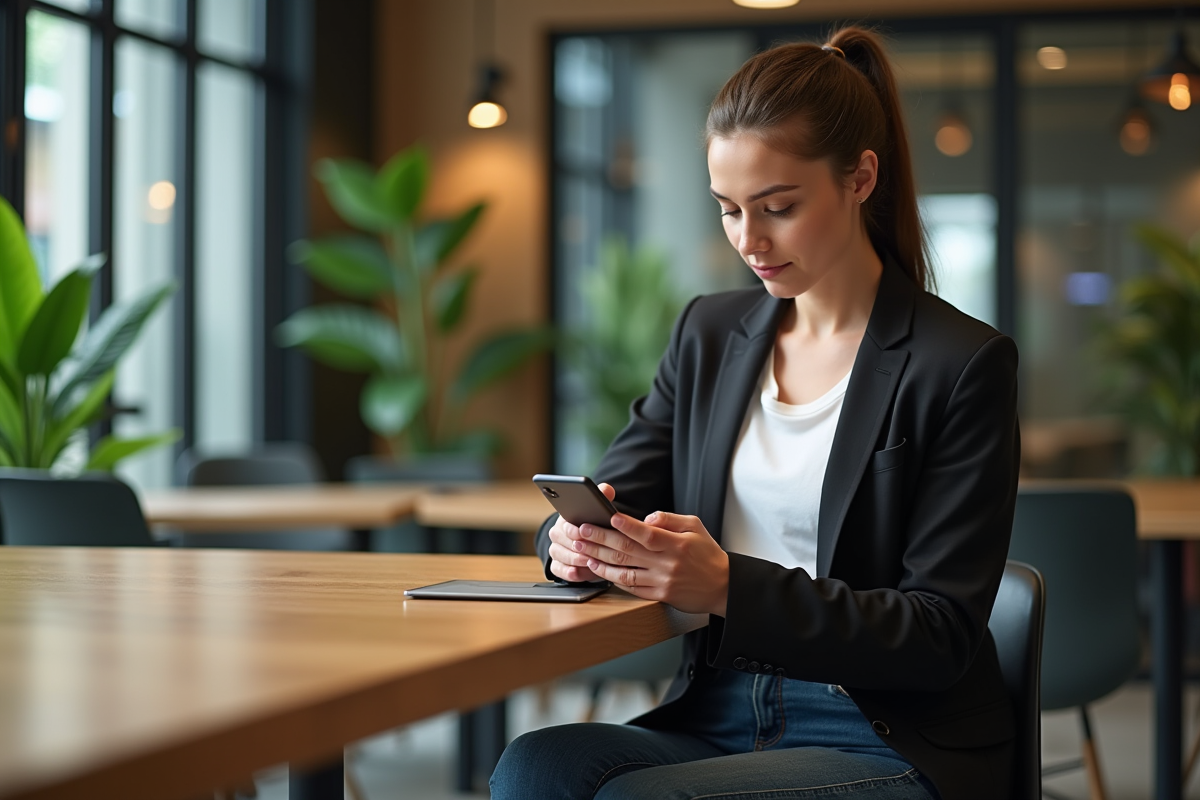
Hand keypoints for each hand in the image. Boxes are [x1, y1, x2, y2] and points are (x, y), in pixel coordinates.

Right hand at [545, 483, 619, 582]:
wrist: (588, 543)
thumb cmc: (595, 525)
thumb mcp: (599, 511)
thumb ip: (603, 498)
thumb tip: (607, 489)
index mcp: (565, 518)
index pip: (564, 522)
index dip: (573, 528)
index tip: (581, 530)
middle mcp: (557, 534)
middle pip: (560, 539)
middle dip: (576, 545)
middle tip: (590, 549)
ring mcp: (556, 550)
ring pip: (559, 554)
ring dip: (574, 559)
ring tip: (588, 561)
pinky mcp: (557, 566)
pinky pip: (558, 570)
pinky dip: (566, 572)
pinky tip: (576, 573)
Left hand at [566, 499, 729, 616]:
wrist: (722, 587)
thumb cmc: (707, 553)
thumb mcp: (695, 527)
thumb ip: (670, 519)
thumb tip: (647, 518)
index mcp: (676, 544)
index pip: (647, 533)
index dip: (627, 525)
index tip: (609, 516)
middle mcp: (667, 563)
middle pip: (628, 551)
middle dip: (600, 539)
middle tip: (581, 531)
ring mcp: (661, 581)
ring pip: (624, 570)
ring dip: (599, 560)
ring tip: (582, 550)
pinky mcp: (659, 595)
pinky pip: (630, 587)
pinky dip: (612, 578)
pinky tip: (598, 568)